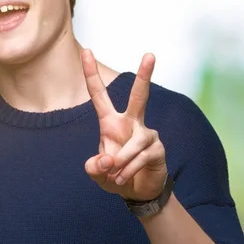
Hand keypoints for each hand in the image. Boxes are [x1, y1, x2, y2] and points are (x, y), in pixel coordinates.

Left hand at [82, 49, 166, 200]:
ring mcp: (146, 134)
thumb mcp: (97, 174)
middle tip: (150, 54)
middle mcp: (131, 122)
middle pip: (139, 96)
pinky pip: (140, 156)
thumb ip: (94, 168)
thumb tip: (106, 159)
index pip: (99, 95)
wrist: (138, 192)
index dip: (91, 74)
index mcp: (111, 122)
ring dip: (121, 162)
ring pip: (134, 143)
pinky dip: (129, 170)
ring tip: (116, 176)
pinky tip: (123, 178)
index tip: (86, 51)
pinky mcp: (157, 148)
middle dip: (145, 75)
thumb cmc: (116, 175)